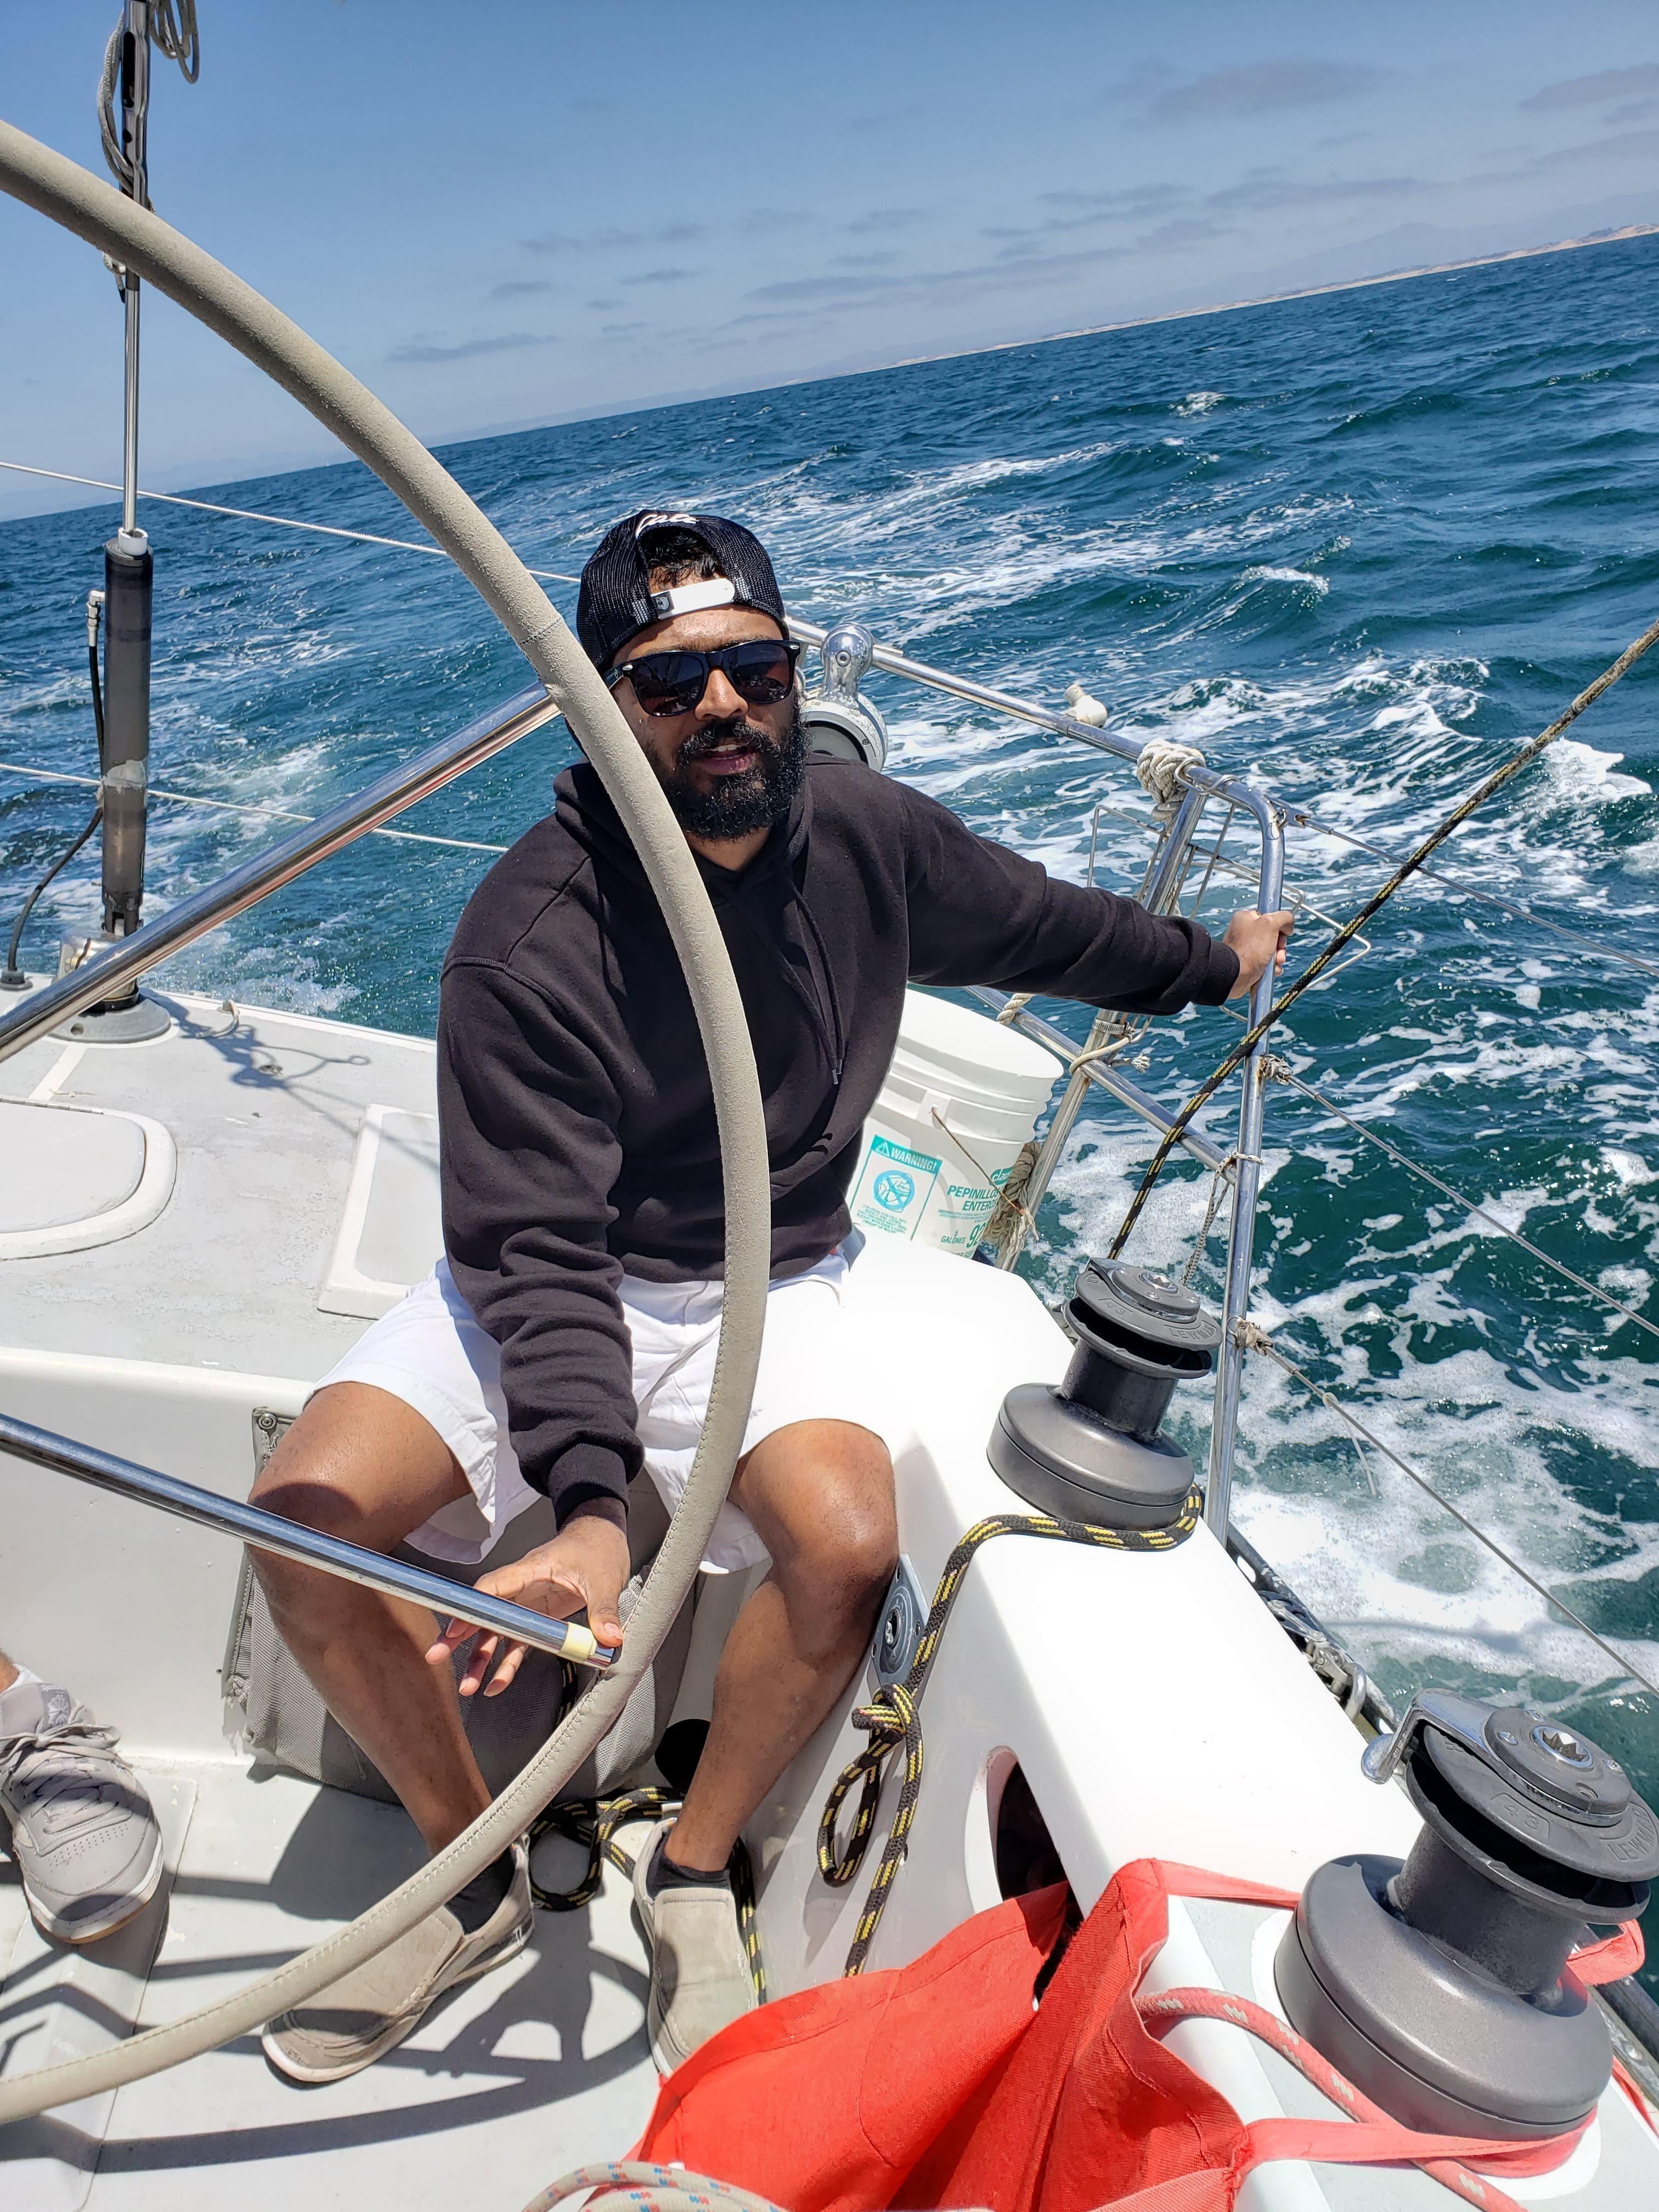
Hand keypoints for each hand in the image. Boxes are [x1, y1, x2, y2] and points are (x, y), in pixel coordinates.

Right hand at [426, 1508, 627, 1698]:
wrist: (603, 1537)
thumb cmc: (597, 1547)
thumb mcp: (604, 1578)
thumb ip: (603, 1610)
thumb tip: (608, 1638)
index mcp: (532, 1570)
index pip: (493, 1587)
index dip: (473, 1607)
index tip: (454, 1629)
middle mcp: (523, 1587)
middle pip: (485, 1612)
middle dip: (460, 1635)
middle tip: (436, 1656)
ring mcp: (528, 1604)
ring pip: (496, 1632)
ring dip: (480, 1658)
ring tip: (468, 1686)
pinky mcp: (538, 1617)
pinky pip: (517, 1642)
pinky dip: (506, 1663)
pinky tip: (496, 1683)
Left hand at [1223, 907, 1294, 999]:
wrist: (1234, 976)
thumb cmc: (1249, 950)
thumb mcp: (1270, 924)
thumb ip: (1284, 917)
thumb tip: (1288, 926)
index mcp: (1246, 918)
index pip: (1270, 917)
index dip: (1279, 927)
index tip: (1280, 934)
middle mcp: (1244, 932)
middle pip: (1273, 936)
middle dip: (1280, 946)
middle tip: (1278, 952)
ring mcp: (1246, 948)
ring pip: (1271, 951)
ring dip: (1278, 958)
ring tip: (1275, 964)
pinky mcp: (1248, 963)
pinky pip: (1266, 963)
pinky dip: (1272, 968)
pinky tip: (1271, 971)